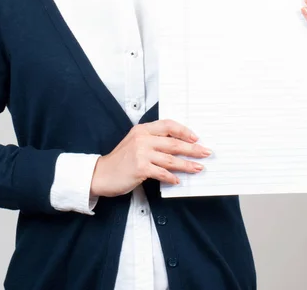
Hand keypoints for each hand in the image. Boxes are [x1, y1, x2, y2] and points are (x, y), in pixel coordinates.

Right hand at [90, 119, 211, 197]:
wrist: (101, 173)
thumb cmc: (120, 160)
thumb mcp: (135, 143)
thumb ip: (152, 141)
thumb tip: (178, 145)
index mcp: (142, 129)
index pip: (168, 125)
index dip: (184, 131)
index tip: (196, 137)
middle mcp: (142, 138)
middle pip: (173, 142)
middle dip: (192, 148)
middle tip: (205, 152)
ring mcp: (141, 153)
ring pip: (170, 158)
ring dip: (187, 164)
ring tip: (198, 167)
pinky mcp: (140, 168)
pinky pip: (161, 172)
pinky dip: (171, 177)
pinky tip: (178, 180)